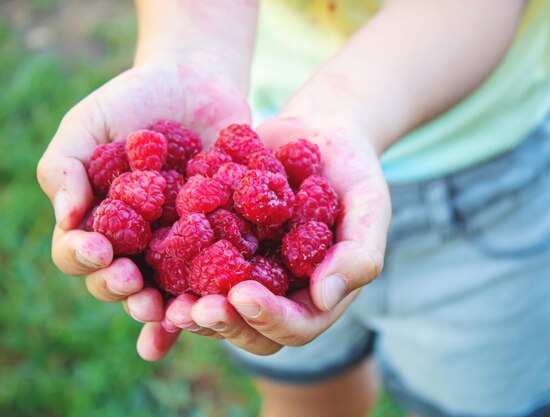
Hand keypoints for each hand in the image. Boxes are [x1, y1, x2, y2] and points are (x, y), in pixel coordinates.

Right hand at [37, 52, 250, 359]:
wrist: (197, 81)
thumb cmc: (133, 101)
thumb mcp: (88, 124)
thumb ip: (66, 168)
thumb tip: (66, 220)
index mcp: (97, 221)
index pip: (78, 252)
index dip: (82, 257)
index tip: (97, 249)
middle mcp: (137, 242)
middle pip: (121, 281)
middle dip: (122, 289)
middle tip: (133, 285)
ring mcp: (180, 244)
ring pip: (168, 288)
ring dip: (167, 306)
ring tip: (171, 310)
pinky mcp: (221, 238)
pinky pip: (219, 270)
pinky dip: (216, 290)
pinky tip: (216, 302)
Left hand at [164, 114, 391, 354]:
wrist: (319, 132)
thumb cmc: (353, 169)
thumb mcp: (369, 206)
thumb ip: (359, 254)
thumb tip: (324, 298)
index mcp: (316, 293)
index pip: (297, 325)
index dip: (271, 319)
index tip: (244, 296)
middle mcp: (278, 289)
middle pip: (249, 326)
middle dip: (222, 322)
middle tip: (193, 309)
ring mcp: (246, 269)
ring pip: (216, 304)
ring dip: (190, 309)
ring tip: (165, 302)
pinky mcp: (218, 243)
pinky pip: (192, 265)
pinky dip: (170, 272)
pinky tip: (146, 264)